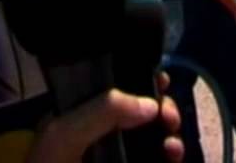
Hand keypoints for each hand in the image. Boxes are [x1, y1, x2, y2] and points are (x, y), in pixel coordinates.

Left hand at [25, 72, 182, 162]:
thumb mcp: (63, 135)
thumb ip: (102, 111)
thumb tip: (151, 104)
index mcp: (81, 116)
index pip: (115, 89)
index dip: (140, 80)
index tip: (161, 80)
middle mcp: (104, 136)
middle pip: (144, 112)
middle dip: (163, 108)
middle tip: (168, 117)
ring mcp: (120, 158)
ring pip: (157, 138)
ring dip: (172, 135)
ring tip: (171, 145)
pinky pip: (161, 160)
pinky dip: (173, 155)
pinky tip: (173, 155)